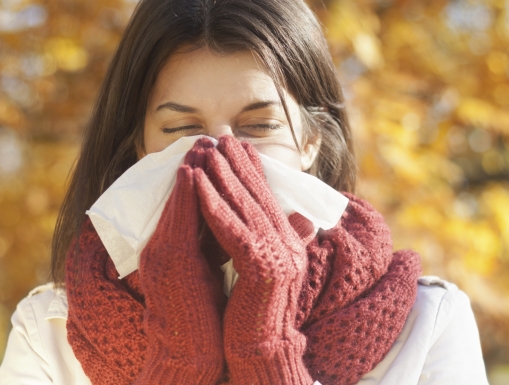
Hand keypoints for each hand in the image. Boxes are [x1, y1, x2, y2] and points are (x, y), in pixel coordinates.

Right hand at [135, 142, 224, 383]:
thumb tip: (245, 220)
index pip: (194, 205)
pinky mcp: (168, 261)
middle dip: (198, 166)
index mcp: (179, 247)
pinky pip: (176, 221)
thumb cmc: (208, 312)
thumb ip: (225, 242)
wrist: (193, 351)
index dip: (207, 178)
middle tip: (212, 137)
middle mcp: (166, 245)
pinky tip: (193, 172)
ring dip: (191, 171)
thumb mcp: (218, 269)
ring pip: (177, 203)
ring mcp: (164, 252)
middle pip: (183, 198)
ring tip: (203, 143)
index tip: (222, 153)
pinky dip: (184, 195)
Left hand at [193, 135, 312, 384]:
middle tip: (221, 137)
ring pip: (245, 206)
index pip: (268, 199)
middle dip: (238, 164)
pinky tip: (199, 184)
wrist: (262, 351)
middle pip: (258, 195)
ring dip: (224, 176)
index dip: (253, 170)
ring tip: (206, 150)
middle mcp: (288, 244)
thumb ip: (279, 241)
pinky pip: (232, 229)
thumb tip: (299, 218)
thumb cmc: (258, 313)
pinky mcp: (261, 268)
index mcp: (289, 242)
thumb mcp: (270, 270)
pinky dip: (214, 205)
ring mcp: (278, 255)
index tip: (237, 146)